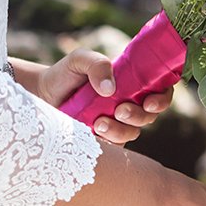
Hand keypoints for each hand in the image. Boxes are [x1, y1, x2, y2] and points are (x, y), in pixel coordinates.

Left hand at [36, 48, 174, 145]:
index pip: (161, 90)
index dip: (162, 98)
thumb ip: (97, 64)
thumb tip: (109, 88)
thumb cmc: (66, 74)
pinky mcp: (106, 140)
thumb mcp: (80, 60)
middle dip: (139, 115)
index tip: (149, 102)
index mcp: (133, 82)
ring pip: (133, 132)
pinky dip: (108, 141)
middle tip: (120, 110)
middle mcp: (131, 103)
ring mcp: (119, 123)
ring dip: (121, 130)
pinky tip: (93, 134)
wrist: (43, 95)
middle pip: (150, 115)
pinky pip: (116, 145)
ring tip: (100, 123)